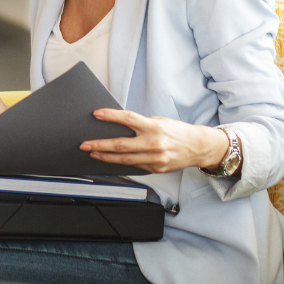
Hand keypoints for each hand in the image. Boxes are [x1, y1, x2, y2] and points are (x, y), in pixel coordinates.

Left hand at [80, 109, 231, 173]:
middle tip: (84, 144)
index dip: (110, 116)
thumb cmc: (177, 131)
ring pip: (124, 160)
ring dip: (106, 157)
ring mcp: (155, 159)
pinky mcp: (156, 169)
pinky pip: (134, 166)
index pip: (127, 119)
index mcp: (154, 127)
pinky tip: (110, 160)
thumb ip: (141, 125)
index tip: (96, 114)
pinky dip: (121, 163)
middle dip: (100, 144)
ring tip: (93, 153)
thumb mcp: (159, 121)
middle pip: (121, 145)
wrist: (198, 147)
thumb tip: (119, 126)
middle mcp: (153, 144)